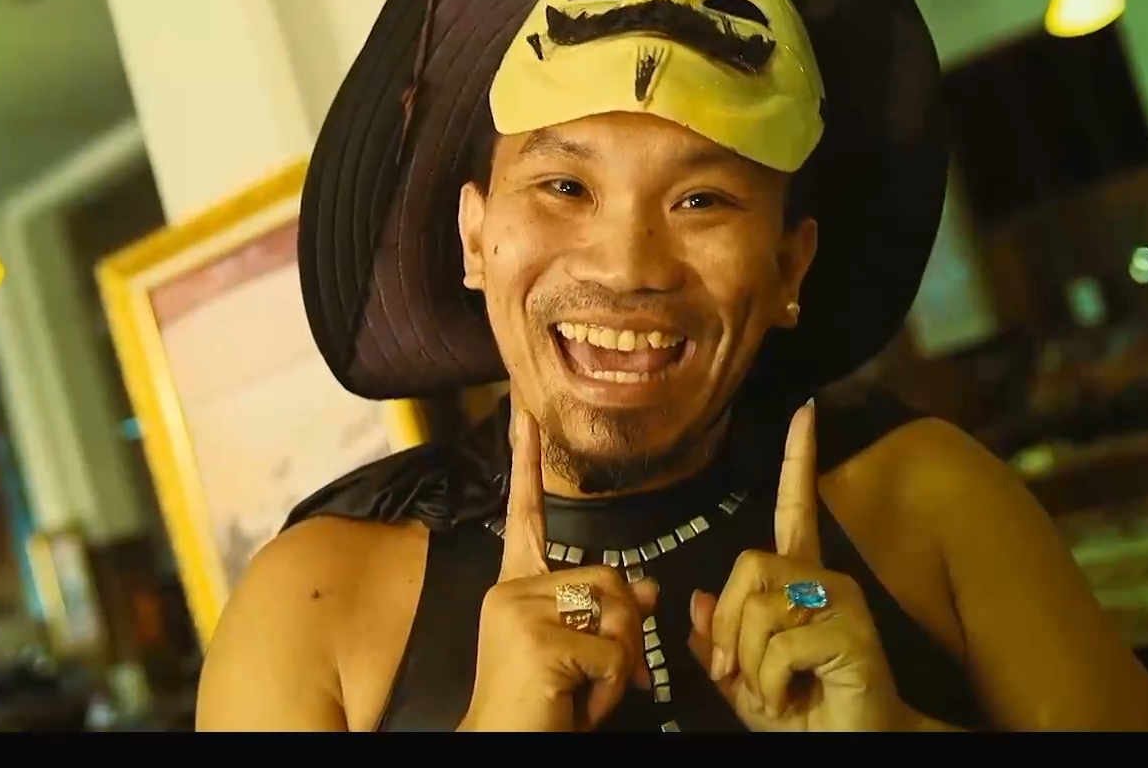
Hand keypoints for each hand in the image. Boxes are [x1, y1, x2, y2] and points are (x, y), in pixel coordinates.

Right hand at [460, 410, 659, 731]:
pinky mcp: (537, 638)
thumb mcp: (579, 655)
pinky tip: (581, 704)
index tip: (525, 412)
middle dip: (624, 637)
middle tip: (599, 679)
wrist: (501, 746)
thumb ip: (604, 614)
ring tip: (585, 692)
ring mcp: (520, 611)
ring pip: (616, 613)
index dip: (525, 462)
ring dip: (620, 666)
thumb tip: (647, 588)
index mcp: (514, 589)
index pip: (524, 515)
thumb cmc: (537, 708)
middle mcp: (511, 590)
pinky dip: (613, 689)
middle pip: (609, 580)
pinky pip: (613, 652)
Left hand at [688, 401, 909, 730]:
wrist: (850, 746)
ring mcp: (843, 602)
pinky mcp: (852, 632)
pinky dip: (770, 682)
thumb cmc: (804, 712)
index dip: (798, 458)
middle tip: (742, 674)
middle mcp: (827, 579)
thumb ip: (719, 640)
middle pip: (748, 566)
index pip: (795, 508)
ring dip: (749, 664)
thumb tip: (701, 602)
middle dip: (729, 629)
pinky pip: (779, 645)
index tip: (805, 410)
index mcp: (801, 580)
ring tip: (777, 689)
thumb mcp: (744, 679)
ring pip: (760, 609)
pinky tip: (795, 696)